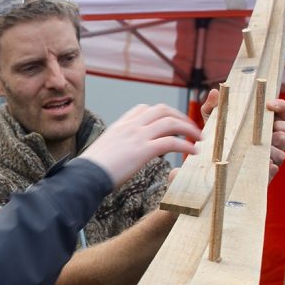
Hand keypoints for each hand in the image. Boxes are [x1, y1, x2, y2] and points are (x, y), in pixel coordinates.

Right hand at [79, 104, 200, 186]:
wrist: (85, 176)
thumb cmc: (91, 170)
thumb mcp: (105, 151)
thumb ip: (117, 147)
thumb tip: (122, 155)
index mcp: (120, 126)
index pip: (144, 108)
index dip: (162, 113)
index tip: (171, 123)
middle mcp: (130, 126)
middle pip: (162, 110)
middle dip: (180, 116)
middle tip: (190, 128)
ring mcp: (137, 136)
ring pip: (170, 122)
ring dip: (188, 129)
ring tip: (198, 138)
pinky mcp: (144, 150)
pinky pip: (172, 142)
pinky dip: (186, 145)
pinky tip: (193, 152)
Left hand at [199, 89, 284, 180]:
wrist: (209, 164)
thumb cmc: (216, 137)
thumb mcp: (212, 120)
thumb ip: (212, 106)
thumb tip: (215, 92)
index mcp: (265, 123)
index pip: (283, 111)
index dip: (281, 106)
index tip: (270, 104)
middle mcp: (272, 139)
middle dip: (284, 128)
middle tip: (273, 129)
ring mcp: (270, 157)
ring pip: (283, 152)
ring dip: (274, 149)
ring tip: (262, 147)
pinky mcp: (264, 173)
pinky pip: (274, 170)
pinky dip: (270, 167)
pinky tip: (264, 164)